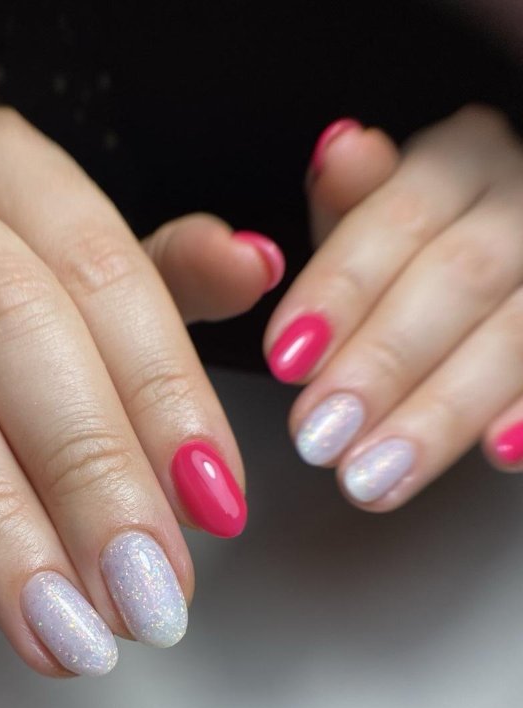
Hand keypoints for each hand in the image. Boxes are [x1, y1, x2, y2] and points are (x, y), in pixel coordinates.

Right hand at [0, 107, 283, 677]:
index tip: (212, 507)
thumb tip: (251, 265)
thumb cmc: (18, 289)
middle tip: (135, 589)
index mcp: (18, 171)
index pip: (107, 278)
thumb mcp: (106, 274)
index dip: (167, 401)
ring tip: (51, 616)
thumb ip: (176, 281)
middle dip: (85, 477)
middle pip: (10, 329)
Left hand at [266, 106, 522, 509]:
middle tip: (320, 437)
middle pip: (461, 275)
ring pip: (517, 332)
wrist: (501, 281)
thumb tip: (340, 151)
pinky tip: (498, 454)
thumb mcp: (375, 223)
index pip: (398, 215)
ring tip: (373, 476)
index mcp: (463, 160)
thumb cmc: (421, 253)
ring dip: (443, 411)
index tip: (288, 359)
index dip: (340, 290)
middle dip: (383, 362)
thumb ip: (351, 204)